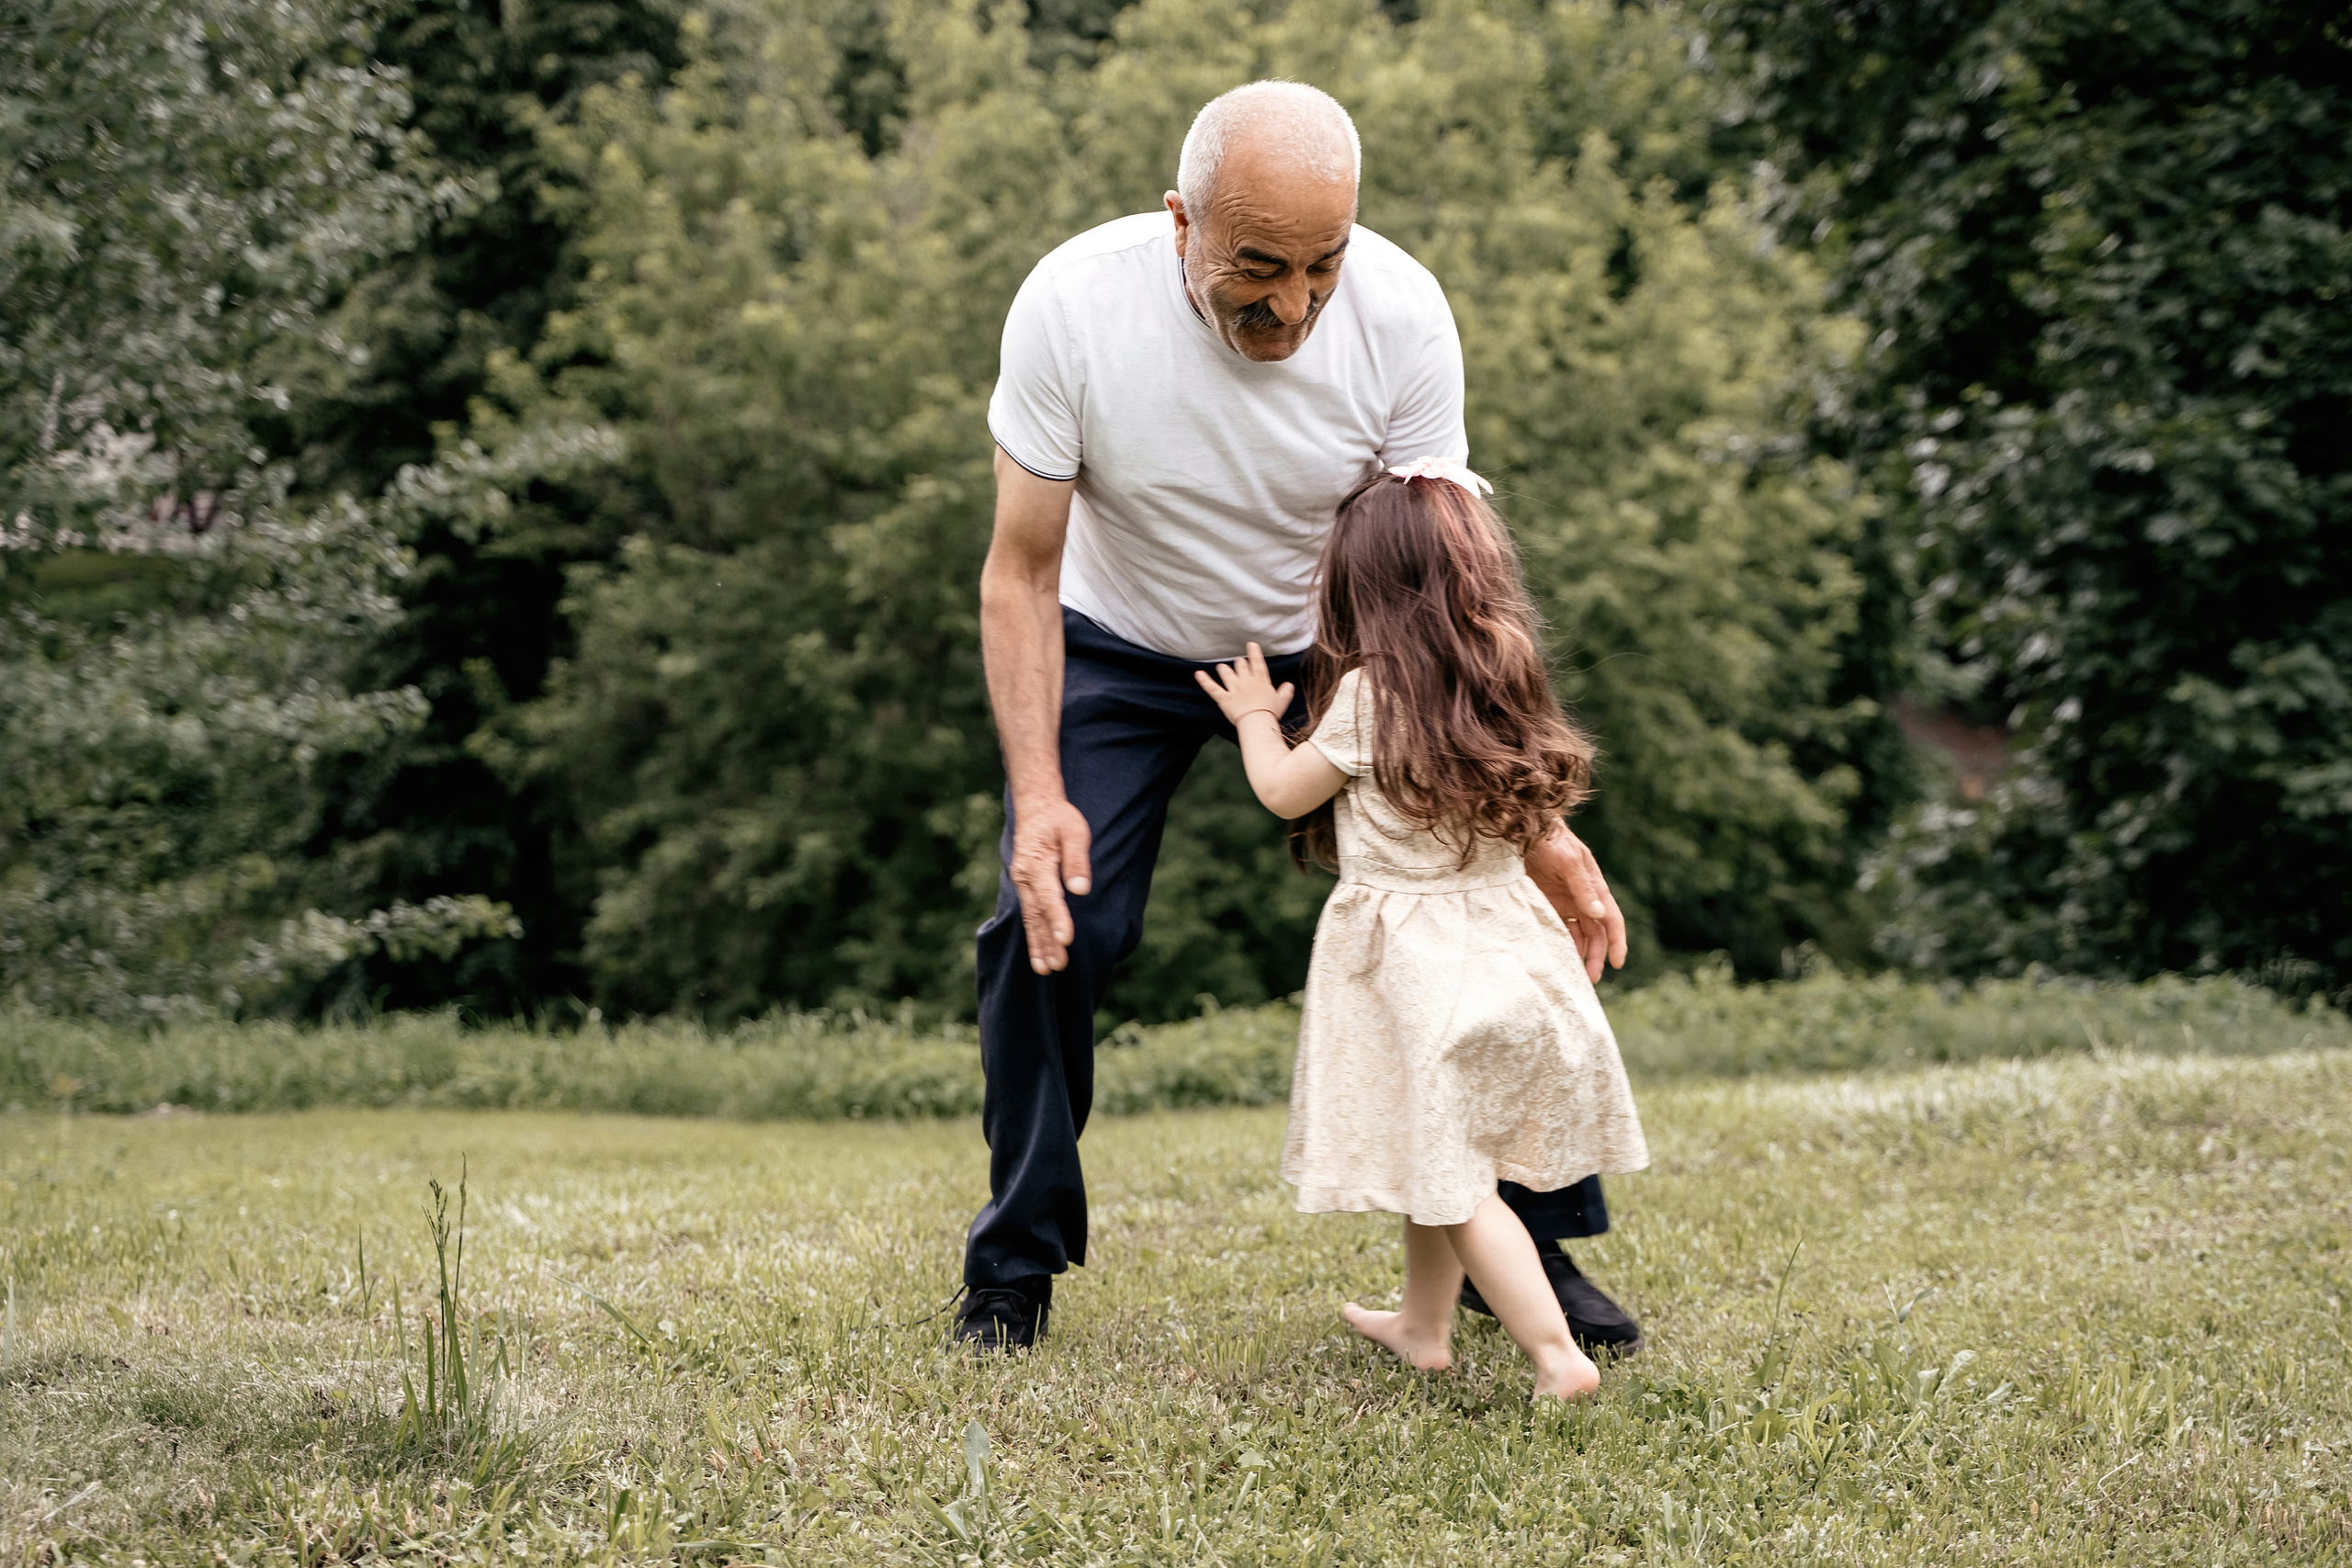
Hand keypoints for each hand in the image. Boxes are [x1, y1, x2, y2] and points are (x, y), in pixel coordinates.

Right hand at [1009, 794, 1091, 974]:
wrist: (1036, 807)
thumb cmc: (1059, 818)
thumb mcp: (1074, 831)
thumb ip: (1076, 860)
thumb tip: (1080, 889)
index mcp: (1037, 862)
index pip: (1049, 896)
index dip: (1058, 918)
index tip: (1066, 940)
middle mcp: (1025, 878)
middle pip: (1036, 915)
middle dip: (1047, 942)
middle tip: (1058, 966)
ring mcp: (1022, 884)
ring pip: (1030, 920)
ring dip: (1039, 946)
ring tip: (1046, 971)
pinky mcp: (1025, 889)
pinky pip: (1028, 917)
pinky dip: (1033, 938)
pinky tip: (1039, 958)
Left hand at [1193, 642, 1294, 726]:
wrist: (1258, 722)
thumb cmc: (1271, 713)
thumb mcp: (1282, 701)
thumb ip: (1286, 692)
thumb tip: (1289, 685)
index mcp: (1261, 681)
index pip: (1257, 662)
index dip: (1254, 652)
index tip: (1251, 644)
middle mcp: (1246, 681)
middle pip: (1240, 666)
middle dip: (1239, 663)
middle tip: (1239, 662)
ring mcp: (1234, 689)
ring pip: (1226, 673)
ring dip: (1224, 669)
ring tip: (1222, 667)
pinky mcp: (1224, 698)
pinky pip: (1212, 688)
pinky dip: (1204, 681)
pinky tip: (1198, 674)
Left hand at [1525, 823, 1627, 982]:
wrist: (1523, 830)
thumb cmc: (1551, 841)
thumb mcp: (1568, 861)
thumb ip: (1583, 887)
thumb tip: (1598, 914)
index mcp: (1595, 888)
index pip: (1612, 920)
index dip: (1617, 942)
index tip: (1617, 963)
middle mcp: (1582, 900)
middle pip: (1595, 935)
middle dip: (1595, 957)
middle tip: (1589, 980)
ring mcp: (1564, 904)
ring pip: (1576, 937)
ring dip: (1576, 955)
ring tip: (1571, 975)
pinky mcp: (1544, 906)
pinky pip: (1554, 931)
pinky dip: (1557, 945)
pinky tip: (1553, 959)